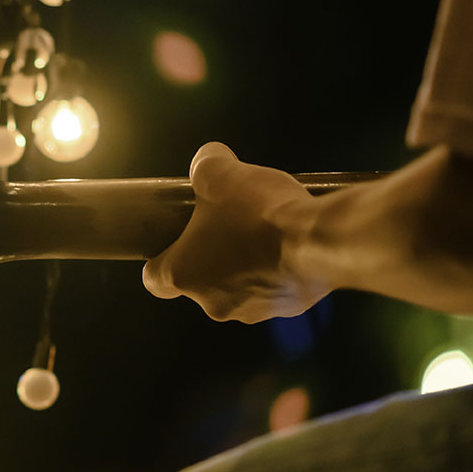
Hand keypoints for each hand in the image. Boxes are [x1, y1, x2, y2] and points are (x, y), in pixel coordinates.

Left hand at [142, 142, 326, 321]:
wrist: (318, 238)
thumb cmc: (258, 211)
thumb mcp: (218, 172)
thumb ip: (204, 166)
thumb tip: (208, 161)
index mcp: (183, 275)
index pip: (154, 279)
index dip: (159, 258)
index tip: (172, 242)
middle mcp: (213, 302)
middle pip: (200, 279)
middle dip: (210, 252)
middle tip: (226, 222)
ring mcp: (252, 310)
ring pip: (238, 285)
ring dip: (244, 262)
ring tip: (261, 229)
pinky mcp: (287, 309)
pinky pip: (273, 288)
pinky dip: (275, 269)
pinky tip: (287, 242)